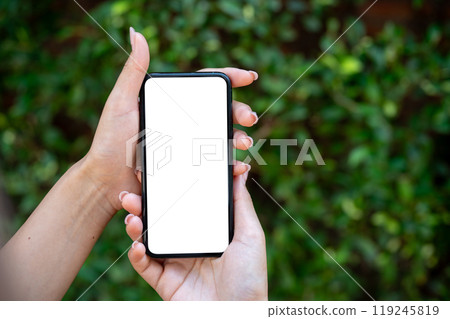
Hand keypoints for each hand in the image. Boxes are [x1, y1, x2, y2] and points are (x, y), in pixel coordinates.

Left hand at [81, 28, 258, 214]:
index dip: (229, 78)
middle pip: (219, 110)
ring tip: (245, 143)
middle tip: (249, 118)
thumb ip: (133, 71)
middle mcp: (182, 121)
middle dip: (240, 111)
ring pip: (222, 136)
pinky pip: (215, 161)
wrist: (107, 181)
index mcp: (171, 103)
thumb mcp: (121, 102)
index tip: (249, 78)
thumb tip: (137, 34)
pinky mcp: (189, 165)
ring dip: (239, 137)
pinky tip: (238, 166)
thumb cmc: (110, 141)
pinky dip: (231, 163)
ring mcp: (187, 144)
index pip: (204, 84)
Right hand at [121, 170, 267, 299]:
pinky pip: (145, 266)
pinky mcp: (165, 281)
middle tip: (131, 193)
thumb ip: (240, 204)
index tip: (156, 174)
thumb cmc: (250, 277)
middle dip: (144, 205)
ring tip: (132, 216)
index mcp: (206, 230)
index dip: (168, 190)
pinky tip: (138, 246)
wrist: (238, 315)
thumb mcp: (250, 235)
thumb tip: (241, 172)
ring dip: (136, 226)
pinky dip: (136, 255)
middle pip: (161, 219)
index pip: (183, 205)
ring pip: (148, 239)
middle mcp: (188, 243)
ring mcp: (176, 262)